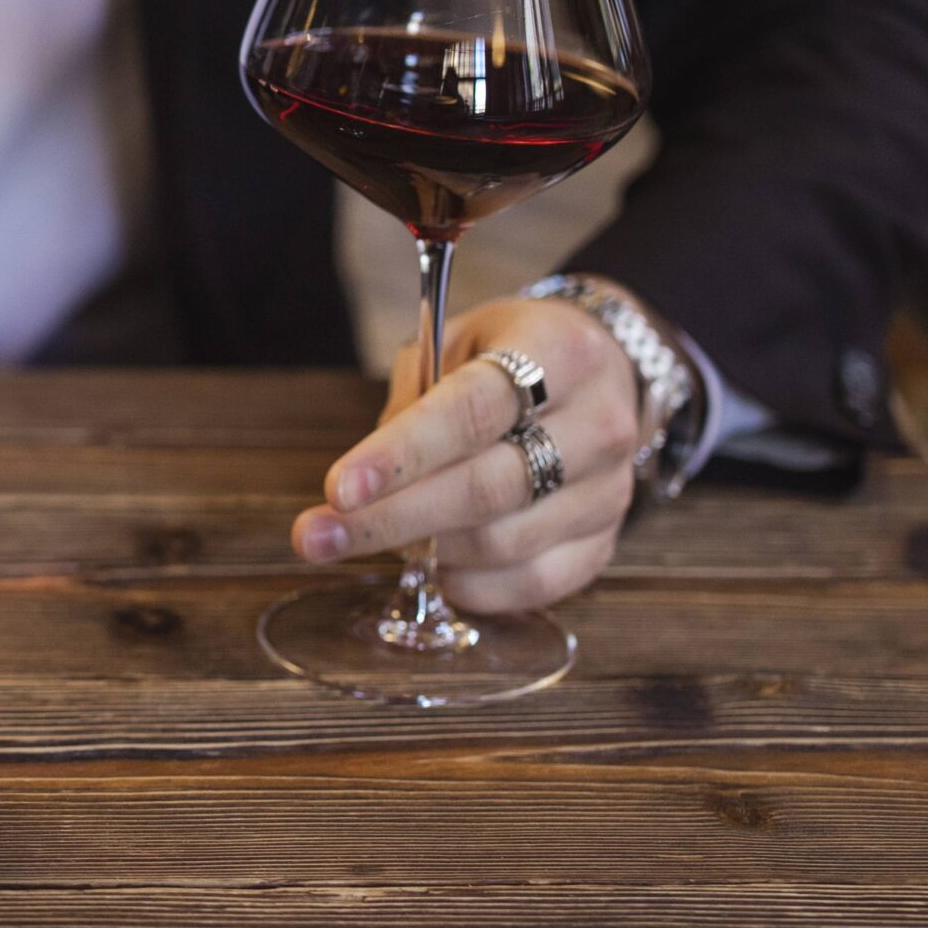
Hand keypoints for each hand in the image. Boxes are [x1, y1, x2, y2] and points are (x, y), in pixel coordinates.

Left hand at [289, 286, 644, 612]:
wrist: (604, 371)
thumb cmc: (510, 354)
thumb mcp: (457, 341)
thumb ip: (413, 399)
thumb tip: (366, 482)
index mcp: (559, 353)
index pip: (470, 412)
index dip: (401, 455)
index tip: (336, 489)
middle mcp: (599, 423)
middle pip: (486, 487)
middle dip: (390, 519)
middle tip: (315, 537)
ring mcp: (612, 489)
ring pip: (504, 543)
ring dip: (426, 550)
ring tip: (377, 535)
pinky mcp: (606, 539)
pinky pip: (534, 583)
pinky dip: (472, 586)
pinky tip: (436, 567)